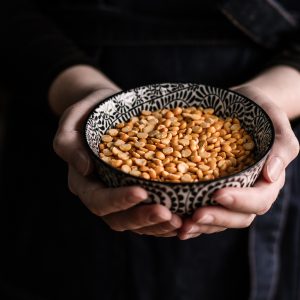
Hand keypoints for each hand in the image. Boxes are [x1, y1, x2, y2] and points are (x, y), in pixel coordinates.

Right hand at [53, 88, 181, 236]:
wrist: (105, 111)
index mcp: (84, 182)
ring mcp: (119, 196)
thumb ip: (69, 143)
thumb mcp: (72, 120)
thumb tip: (85, 167)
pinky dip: (164, 219)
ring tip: (180, 221)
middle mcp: (102, 194)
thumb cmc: (89, 114)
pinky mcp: (136, 191)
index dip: (119, 200)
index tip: (142, 192)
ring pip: (136, 222)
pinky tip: (183, 216)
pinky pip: (148, 212)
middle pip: (119, 219)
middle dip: (143, 219)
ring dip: (158, 225)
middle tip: (169, 214)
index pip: (98, 200)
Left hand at [178, 85, 298, 239]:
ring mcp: (230, 193)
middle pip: (238, 217)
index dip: (239, 201)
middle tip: (195, 216)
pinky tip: (175, 220)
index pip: (258, 199)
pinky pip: (204, 209)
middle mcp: (249, 191)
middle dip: (217, 218)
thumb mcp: (275, 122)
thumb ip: (281, 147)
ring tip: (181, 227)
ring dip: (201, 226)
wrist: (243, 107)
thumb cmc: (261, 113)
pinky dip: (190, 218)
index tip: (217, 194)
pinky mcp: (212, 190)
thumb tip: (271, 176)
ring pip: (220, 219)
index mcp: (267, 180)